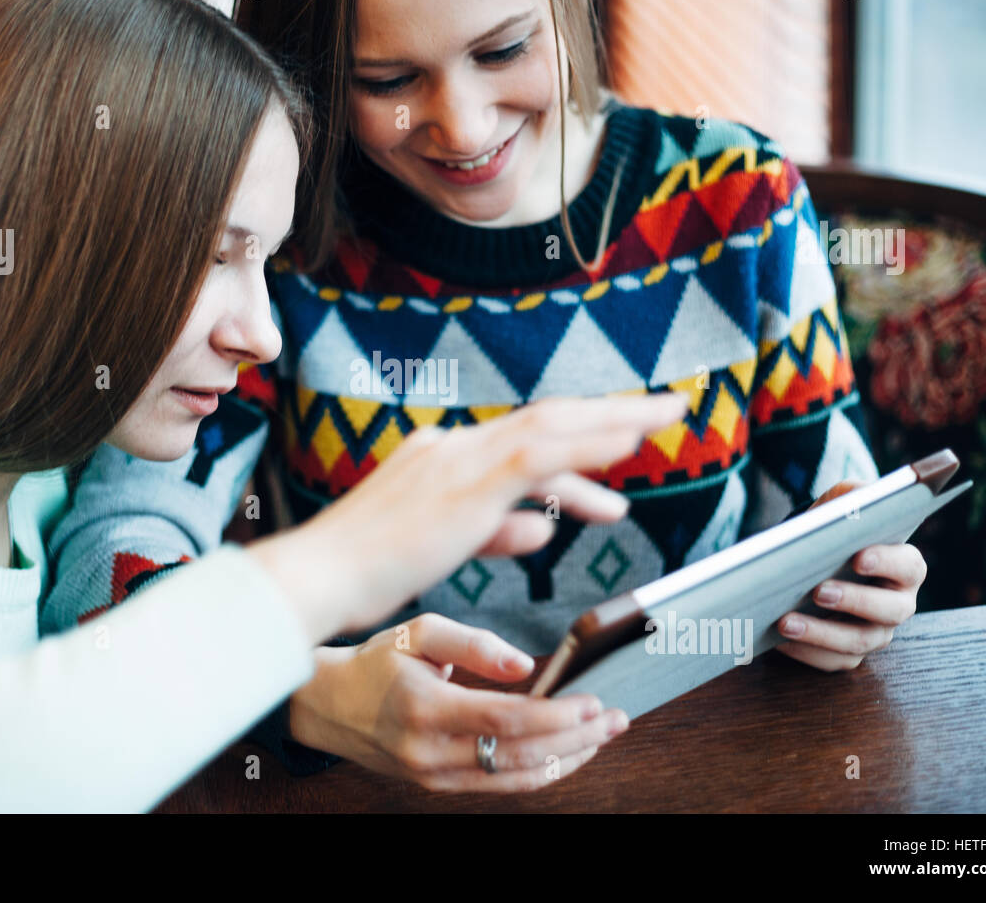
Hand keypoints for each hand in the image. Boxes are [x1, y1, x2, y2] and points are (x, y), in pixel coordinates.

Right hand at [250, 392, 688, 641]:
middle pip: (548, 417)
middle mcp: (454, 446)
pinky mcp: (465, 485)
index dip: (580, 431)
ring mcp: (459, 460)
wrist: (319, 579)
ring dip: (614, 418)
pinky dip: (586, 444)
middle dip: (612, 410)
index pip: (525, 437)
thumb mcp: (444, 549)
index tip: (623, 432)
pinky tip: (628, 442)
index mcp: (444, 456)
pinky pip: (538, 453)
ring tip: (665, 417)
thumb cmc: (367, 572)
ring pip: (551, 425)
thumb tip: (540, 528)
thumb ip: (496, 530)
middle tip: (666, 407)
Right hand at [289, 614, 628, 791]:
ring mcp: (433, 775)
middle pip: (519, 754)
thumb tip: (526, 665)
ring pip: (515, 778)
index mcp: (424, 707)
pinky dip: (539, 771)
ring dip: (567, 759)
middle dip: (577, 739)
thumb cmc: (374, 661)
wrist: (326, 704)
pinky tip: (566, 753)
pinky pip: (498, 784)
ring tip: (603, 736)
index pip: (506, 720)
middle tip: (616, 719)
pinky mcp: (437, 784)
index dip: (557, 716)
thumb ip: (475, 644)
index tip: (594, 701)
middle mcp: (429, 751)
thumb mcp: (419, 632)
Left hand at [774, 480, 927, 671]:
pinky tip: (777, 641)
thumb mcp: (844, 504)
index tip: (858, 557)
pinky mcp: (847, 654)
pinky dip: (804, 653)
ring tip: (785, 622)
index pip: (908, 566)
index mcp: (904, 567)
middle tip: (818, 591)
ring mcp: (874, 633)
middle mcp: (897, 604)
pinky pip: (831, 661)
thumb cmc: (836, 531)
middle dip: (853, 601)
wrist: (815, 560)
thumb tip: (860, 498)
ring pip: (856, 642)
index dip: (887, 563)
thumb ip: (855, 496)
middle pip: (888, 611)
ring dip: (820, 634)